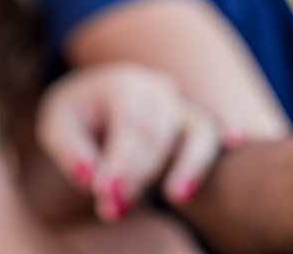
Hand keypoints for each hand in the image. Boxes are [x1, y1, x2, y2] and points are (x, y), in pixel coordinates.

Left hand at [39, 63, 230, 221]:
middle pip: (159, 136)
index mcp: (124, 83)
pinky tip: (235, 140)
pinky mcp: (195, 124)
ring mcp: (181, 105)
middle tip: (111, 210)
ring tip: (176, 196)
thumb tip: (91, 178)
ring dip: (189, 165)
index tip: (105, 196)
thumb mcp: (57, 126)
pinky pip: (217, 126)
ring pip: (197, 131)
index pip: (129, 126)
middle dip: (137, 176)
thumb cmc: (76, 115)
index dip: (120, 163)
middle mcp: (159, 89)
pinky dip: (229, 128)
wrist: (95, 98)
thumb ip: (71, 151)